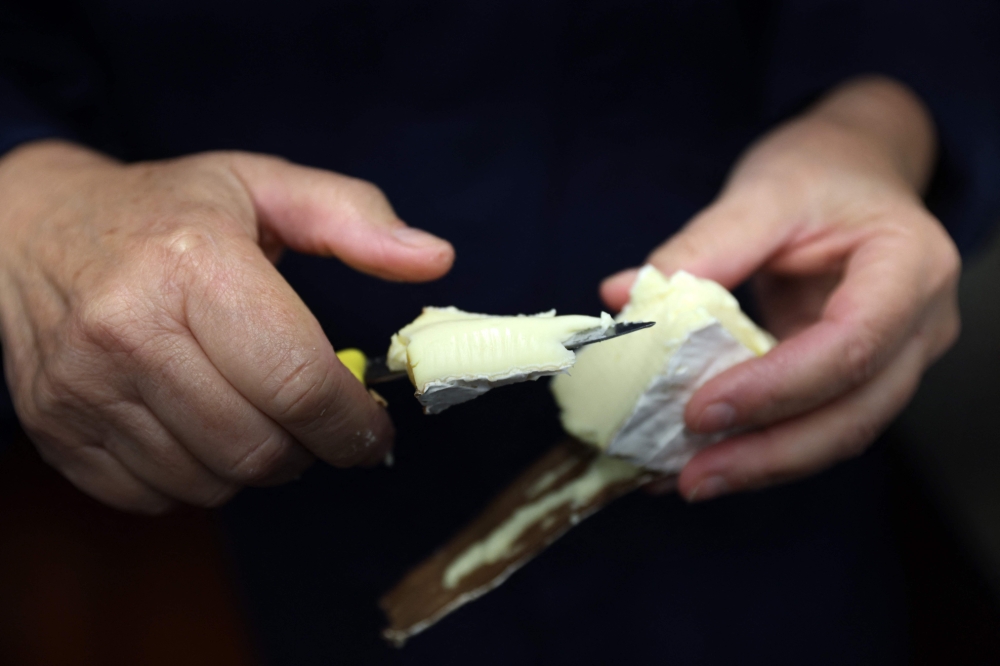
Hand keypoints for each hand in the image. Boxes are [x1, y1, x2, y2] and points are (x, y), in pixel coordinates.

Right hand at [0, 141, 453, 512]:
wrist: (28, 230)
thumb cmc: (164, 211)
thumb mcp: (263, 186)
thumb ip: (354, 218)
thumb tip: (435, 258)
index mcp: (194, 266)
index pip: (299, 384)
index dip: (354, 425)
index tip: (374, 429)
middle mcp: (128, 331)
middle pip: (260, 448)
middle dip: (312, 449)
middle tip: (318, 419)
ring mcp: (84, 389)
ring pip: (213, 482)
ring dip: (257, 465)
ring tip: (257, 414)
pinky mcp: (57, 432)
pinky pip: (157, 497)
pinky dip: (198, 478)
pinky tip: (200, 426)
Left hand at [602, 77, 959, 500]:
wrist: (855, 169)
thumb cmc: (821, 171)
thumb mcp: (762, 194)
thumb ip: (701, 248)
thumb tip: (624, 299)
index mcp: (909, 267)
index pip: (853, 345)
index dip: (776, 388)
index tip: (700, 411)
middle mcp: (918, 325)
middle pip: (855, 413)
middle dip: (768, 455)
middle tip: (691, 477)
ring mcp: (894, 358)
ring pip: (837, 434)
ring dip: (759, 465)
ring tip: (684, 479)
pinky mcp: (855, 378)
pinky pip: (812, 422)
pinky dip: (757, 446)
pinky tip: (698, 459)